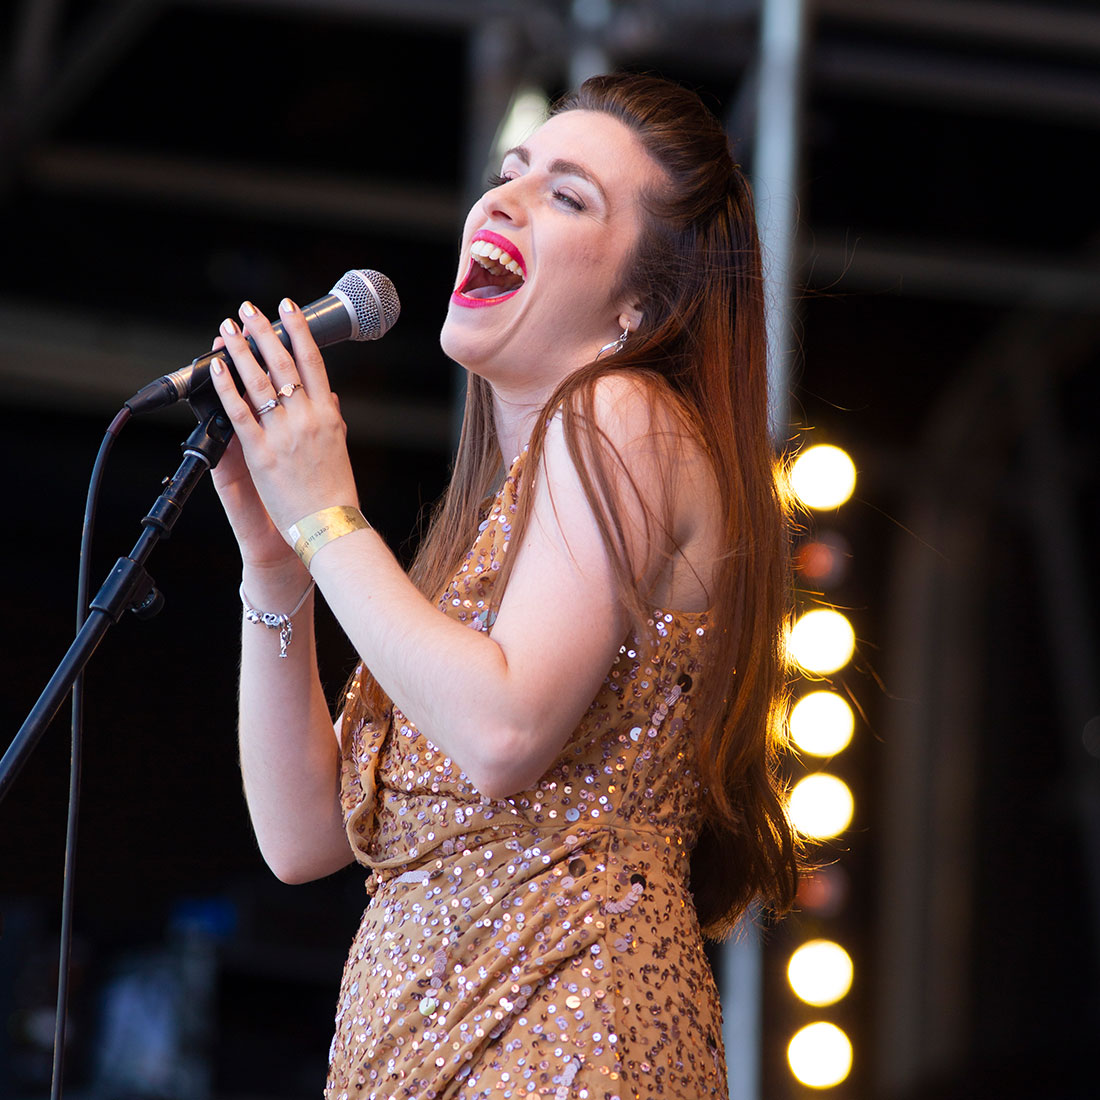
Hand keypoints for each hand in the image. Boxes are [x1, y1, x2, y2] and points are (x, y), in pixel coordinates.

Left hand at [208, 297, 360, 543]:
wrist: (327, 527)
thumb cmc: (335, 493)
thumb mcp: (339, 449)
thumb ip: (332, 419)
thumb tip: (328, 394)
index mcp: (329, 416)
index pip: (313, 363)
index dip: (299, 332)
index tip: (288, 308)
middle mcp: (307, 419)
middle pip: (283, 364)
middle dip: (264, 332)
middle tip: (249, 310)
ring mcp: (283, 434)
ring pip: (258, 382)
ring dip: (241, 351)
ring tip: (228, 329)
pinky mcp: (260, 454)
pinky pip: (239, 413)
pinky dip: (227, 387)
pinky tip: (217, 367)